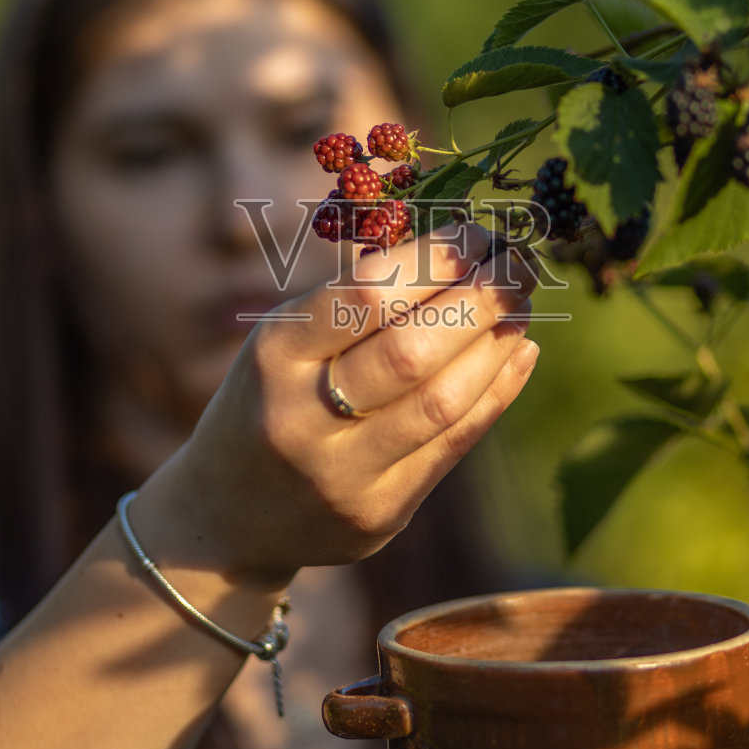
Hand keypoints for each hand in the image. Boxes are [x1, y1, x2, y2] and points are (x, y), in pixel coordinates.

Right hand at [144, 223, 538, 583]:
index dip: (435, 259)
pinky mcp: (379, 514)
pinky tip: (518, 354)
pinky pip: (452, 446)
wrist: (226, 514)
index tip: (479, 233)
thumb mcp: (284, 342)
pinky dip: (495, 393)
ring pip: (440, 402)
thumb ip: (355, 304)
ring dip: (495, 345)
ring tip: (521, 306)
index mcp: (273, 354)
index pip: (365, 295)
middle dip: (480, 298)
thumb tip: (464, 249)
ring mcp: (340, 474)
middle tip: (521, 263)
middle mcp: (300, 416)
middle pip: (410, 351)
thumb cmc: (271, 399)